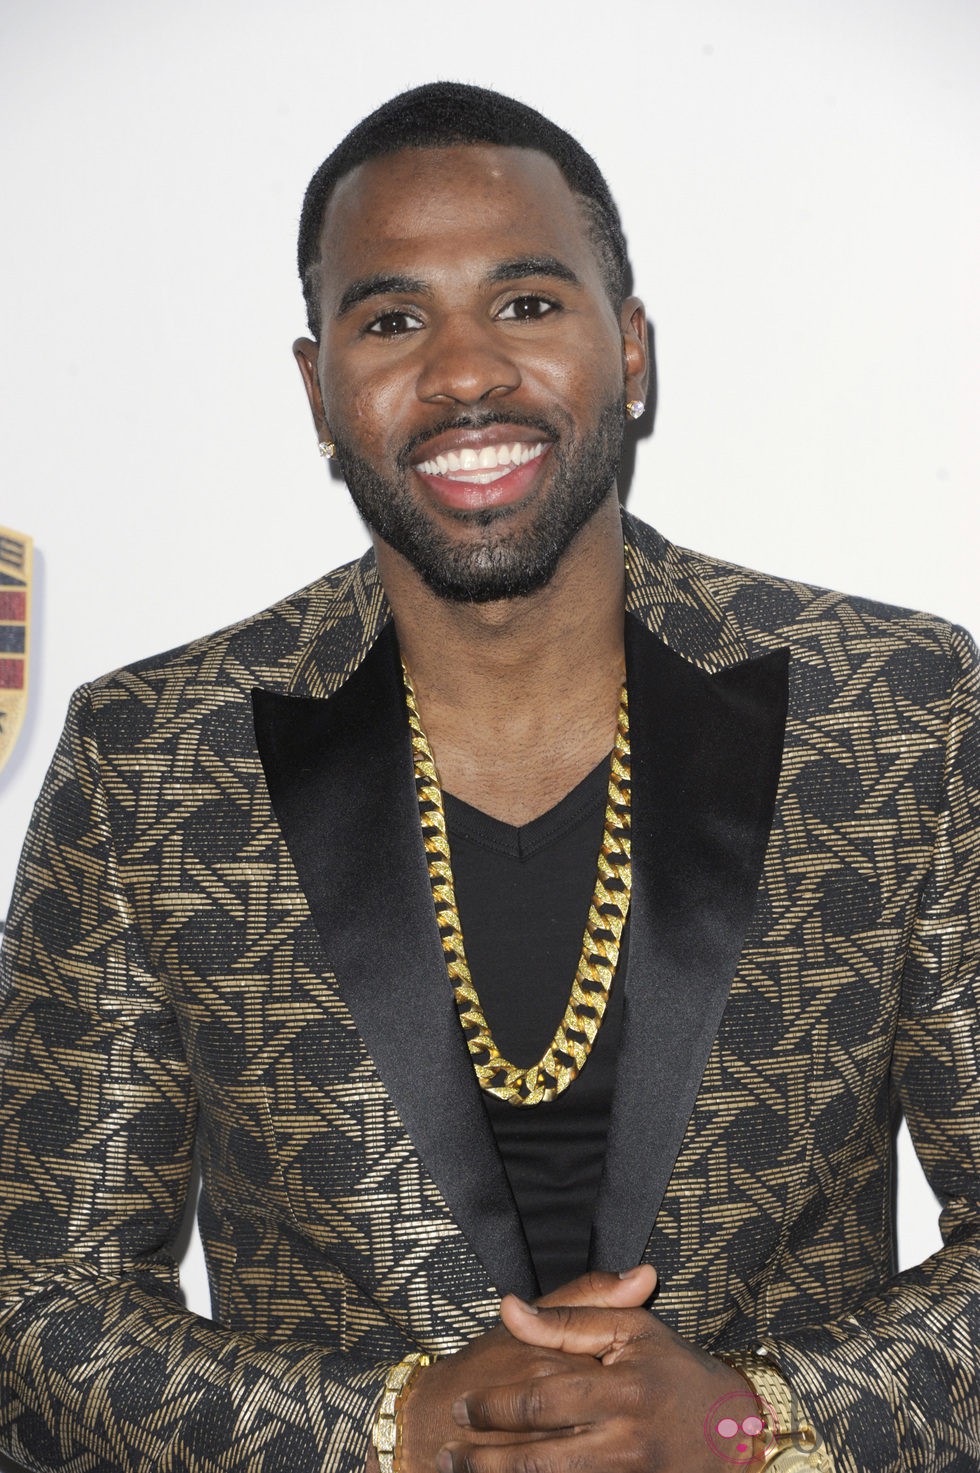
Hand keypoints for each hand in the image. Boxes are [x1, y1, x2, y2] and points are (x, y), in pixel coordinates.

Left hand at [439, 1267, 755, 1472]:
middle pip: (537, 1460)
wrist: (738, 1430)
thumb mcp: (629, 1331)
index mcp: (621, 1391)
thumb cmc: (676, 1372)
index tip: (462, 1405)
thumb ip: (567, 1320)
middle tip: (446, 1453)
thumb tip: (508, 1307)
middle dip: (483, 1461)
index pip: (541, 1401)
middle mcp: (624, 1442)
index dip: (495, 1407)